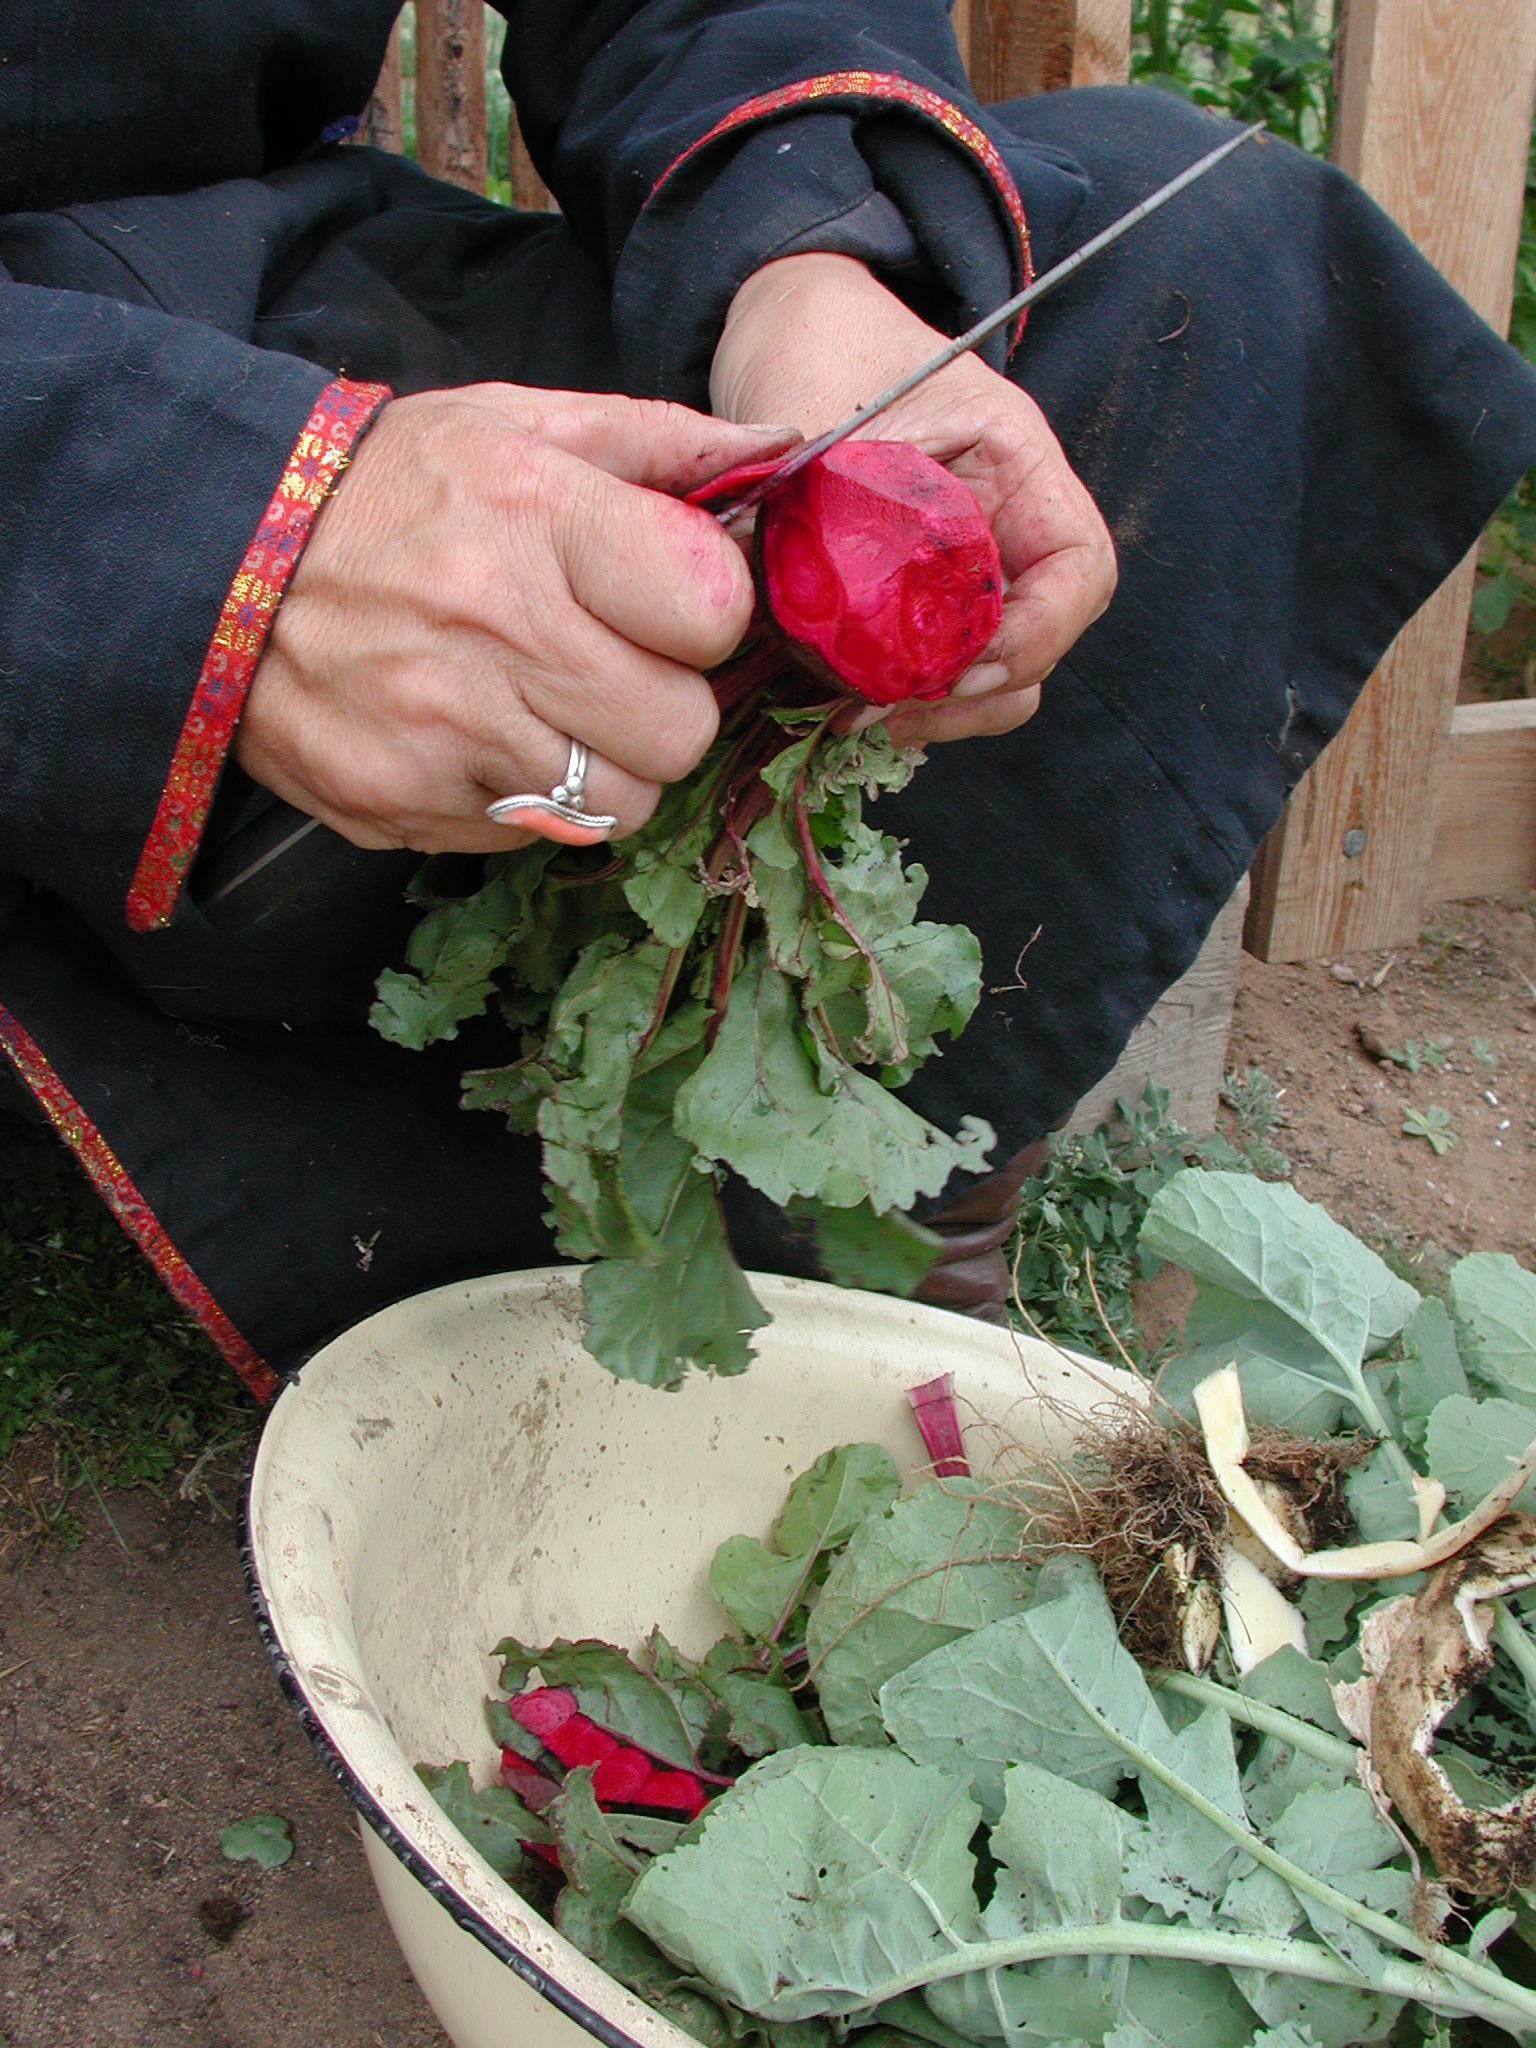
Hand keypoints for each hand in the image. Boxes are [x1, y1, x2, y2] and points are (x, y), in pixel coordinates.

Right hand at [239, 386, 797, 849]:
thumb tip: (784, 452)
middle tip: (611, 669)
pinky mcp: (404, 802)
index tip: (670, 605)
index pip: (713, 610)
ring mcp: (445, 729)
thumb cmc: (391, 489)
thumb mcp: (516, 424)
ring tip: (547, 709)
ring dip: (605, 768)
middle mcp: (495, 628)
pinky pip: (533, 833)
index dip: (708, 616)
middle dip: (664, 706)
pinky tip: (480, 737)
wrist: (218, 560)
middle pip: (681, 732)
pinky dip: (526, 798)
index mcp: (538, 515)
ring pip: (619, 804)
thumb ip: (657, 442)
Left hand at [710, 253, 1115, 744]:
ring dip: (934, 711)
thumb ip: (817, 516)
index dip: (1035, 637)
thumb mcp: (825, 423)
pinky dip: (899, 699)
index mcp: (1018, 466)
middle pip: (1038, 646)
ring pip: (992, 676)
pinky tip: (837, 701)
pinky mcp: (920, 603)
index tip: (958, 668)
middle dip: (969, 696)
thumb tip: (768, 613)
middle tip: (880, 712)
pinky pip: (936, 671)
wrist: (785, 335)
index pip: (1079, 573)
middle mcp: (1009, 528)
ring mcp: (968, 572)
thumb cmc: (820, 352)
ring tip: (852, 715)